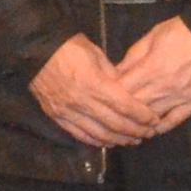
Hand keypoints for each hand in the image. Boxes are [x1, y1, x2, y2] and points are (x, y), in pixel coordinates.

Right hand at [31, 34, 153, 148]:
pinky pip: (79, 134)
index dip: (142, 116)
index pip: (125, 106)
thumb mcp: (97, 56)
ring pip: (98, 134)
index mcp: (95, 84)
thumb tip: (127, 91)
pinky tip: (107, 142)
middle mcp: (82, 102)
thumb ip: (113, 76)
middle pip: (114, 124)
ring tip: (131, 141)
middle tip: (148, 134)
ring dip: (118, 140)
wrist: (37, 52)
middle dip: (135, 131)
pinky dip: (96, 141)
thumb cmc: (70, 48)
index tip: (154, 121)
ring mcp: (68, 111)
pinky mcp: (57, 116)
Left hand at [110, 17, 190, 136]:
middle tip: (111, 115)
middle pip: (133, 107)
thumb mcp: (152, 37)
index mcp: (150, 69)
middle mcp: (162, 88)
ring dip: (137, 123)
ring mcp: (179, 98)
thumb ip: (133, 57)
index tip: (102, 98)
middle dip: (120, 112)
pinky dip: (160, 128)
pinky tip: (151, 129)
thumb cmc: (182, 32)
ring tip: (128, 125)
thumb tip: (116, 73)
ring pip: (151, 118)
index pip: (121, 90)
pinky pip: (173, 121)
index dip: (109, 96)